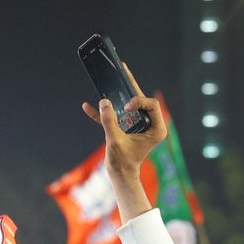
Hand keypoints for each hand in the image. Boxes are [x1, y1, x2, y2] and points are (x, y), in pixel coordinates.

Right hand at [81, 63, 167, 179]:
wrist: (120, 175)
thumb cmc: (123, 162)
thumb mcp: (115, 141)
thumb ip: (109, 121)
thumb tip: (104, 101)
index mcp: (156, 129)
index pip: (152, 104)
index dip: (139, 101)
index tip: (126, 108)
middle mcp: (150, 125)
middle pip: (141, 100)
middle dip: (130, 86)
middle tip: (123, 68)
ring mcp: (139, 126)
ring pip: (129, 105)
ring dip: (118, 94)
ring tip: (112, 76)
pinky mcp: (127, 128)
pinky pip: (117, 116)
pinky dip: (104, 113)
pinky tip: (87, 107)